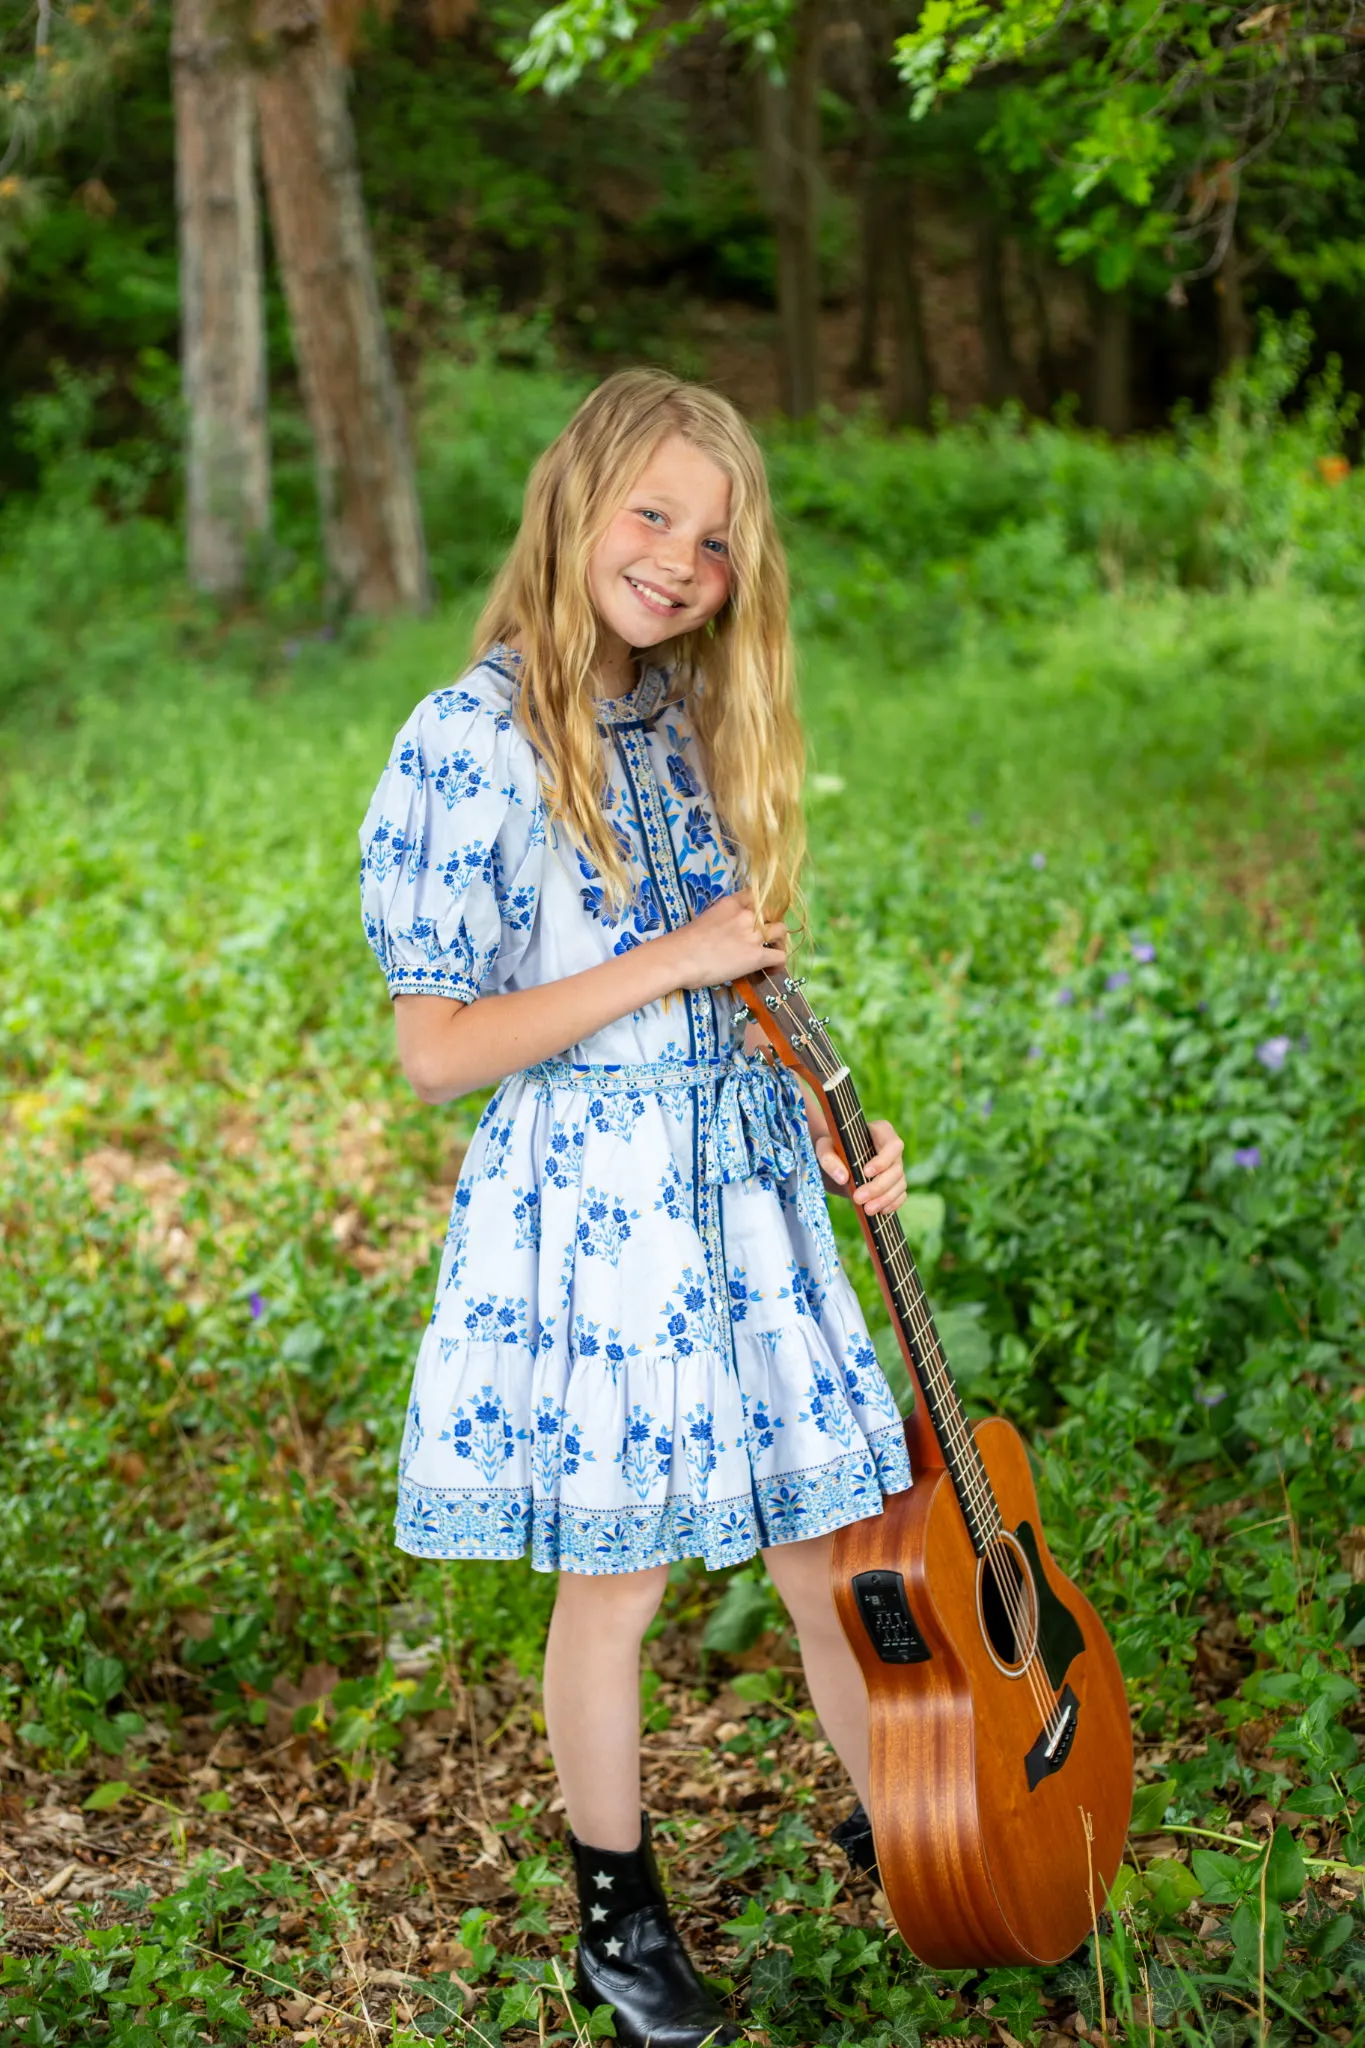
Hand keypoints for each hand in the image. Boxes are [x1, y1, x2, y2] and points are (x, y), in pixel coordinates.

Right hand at [661, 888, 787, 991]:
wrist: (680, 957)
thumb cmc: (683, 942)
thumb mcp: (705, 919)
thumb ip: (721, 920)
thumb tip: (725, 934)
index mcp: (731, 903)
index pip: (755, 896)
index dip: (760, 908)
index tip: (757, 919)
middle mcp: (746, 915)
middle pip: (773, 912)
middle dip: (771, 924)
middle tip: (765, 938)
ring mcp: (753, 935)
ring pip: (781, 931)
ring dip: (778, 942)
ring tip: (771, 953)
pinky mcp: (757, 956)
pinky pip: (780, 956)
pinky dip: (779, 964)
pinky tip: (771, 970)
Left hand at [815, 1119, 906, 1215]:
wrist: (836, 1162)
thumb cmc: (832, 1149)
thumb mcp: (824, 1148)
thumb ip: (829, 1159)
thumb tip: (843, 1178)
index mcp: (881, 1132)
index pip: (892, 1145)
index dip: (883, 1160)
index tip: (865, 1172)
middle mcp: (893, 1150)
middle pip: (896, 1169)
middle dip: (878, 1186)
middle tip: (858, 1198)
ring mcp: (896, 1167)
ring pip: (900, 1184)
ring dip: (885, 1199)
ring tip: (867, 1210)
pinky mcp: (895, 1183)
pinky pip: (901, 1195)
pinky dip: (892, 1204)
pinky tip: (879, 1211)